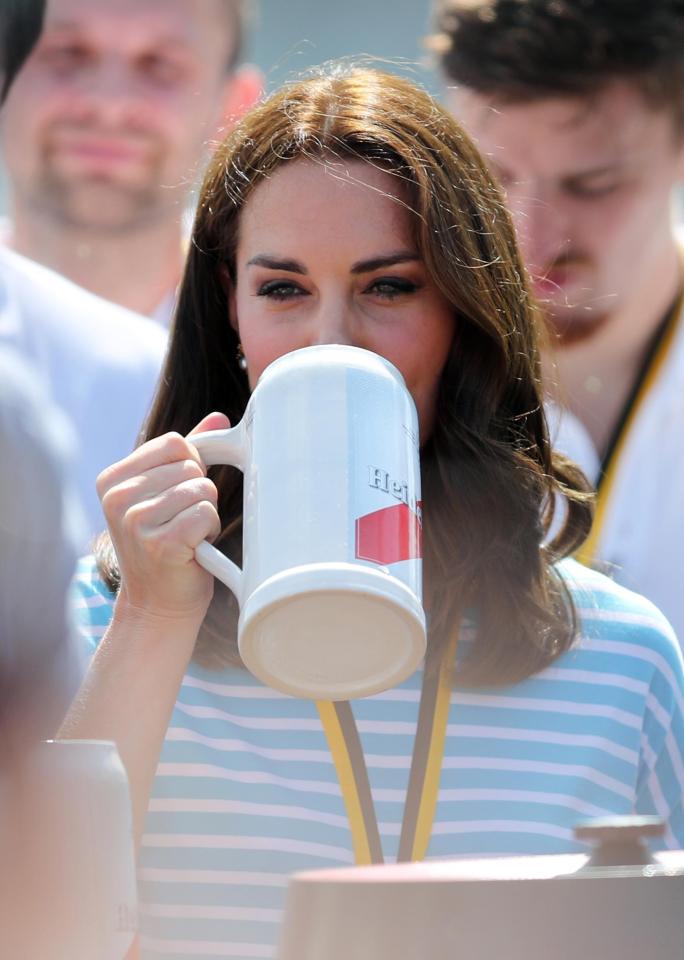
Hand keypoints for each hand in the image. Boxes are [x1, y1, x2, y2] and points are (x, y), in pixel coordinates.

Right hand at [97, 412, 229, 625]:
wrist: (157, 605)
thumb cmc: (166, 546)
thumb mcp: (167, 494)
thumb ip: (188, 454)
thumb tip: (219, 418)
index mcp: (113, 479)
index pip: (176, 443)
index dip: (192, 468)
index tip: (179, 497)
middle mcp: (117, 496)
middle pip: (192, 465)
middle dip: (200, 494)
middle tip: (183, 523)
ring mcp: (135, 520)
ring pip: (202, 489)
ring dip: (206, 514)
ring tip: (187, 536)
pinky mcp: (160, 542)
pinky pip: (206, 514)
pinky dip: (208, 531)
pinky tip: (192, 549)